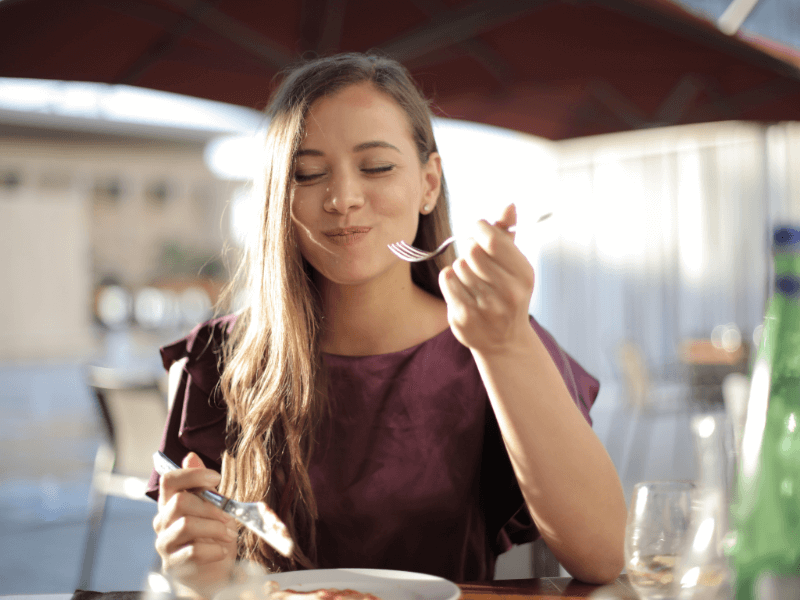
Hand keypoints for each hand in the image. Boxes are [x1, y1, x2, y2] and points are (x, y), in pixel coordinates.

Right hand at [153, 452, 237, 596]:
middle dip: (211, 507)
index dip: (192, 475)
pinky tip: (222, 550)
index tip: (216, 478)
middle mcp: (163, 521)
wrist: (211, 573)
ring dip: (214, 527)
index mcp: (171, 503)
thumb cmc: (212, 536)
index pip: (169, 480)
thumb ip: (202, 485)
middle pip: (180, 501)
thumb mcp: (213, 507)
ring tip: (229, 534)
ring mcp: (165, 543)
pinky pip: (192, 551)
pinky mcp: (173, 564)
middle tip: (229, 516)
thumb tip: (191, 456)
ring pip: (186, 524)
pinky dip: (213, 549)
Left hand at [438, 203, 534, 353]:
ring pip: (458, 265)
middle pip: (472, 251)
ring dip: (461, 268)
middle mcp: (508, 292)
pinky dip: (450, 279)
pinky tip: (461, 289)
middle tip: (474, 257)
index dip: (479, 228)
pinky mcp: (464, 317)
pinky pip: (447, 280)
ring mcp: (486, 307)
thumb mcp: (515, 265)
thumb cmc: (508, 293)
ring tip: (473, 280)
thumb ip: (508, 233)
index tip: (478, 230)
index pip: (492, 239)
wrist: (504, 342)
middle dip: (469, 249)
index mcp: (523, 274)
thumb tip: (509, 204)